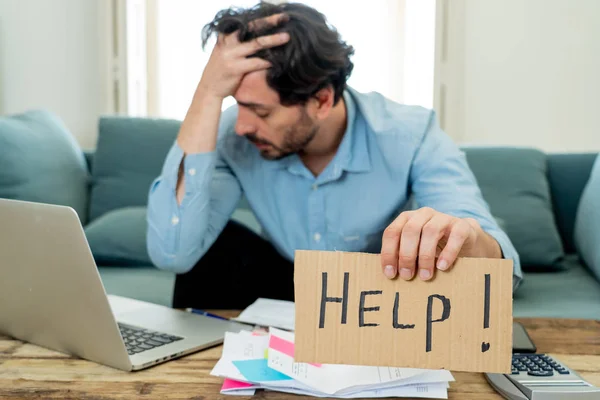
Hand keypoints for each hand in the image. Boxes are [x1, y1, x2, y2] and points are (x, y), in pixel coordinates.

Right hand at [198, 13, 289, 99]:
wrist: (209, 88)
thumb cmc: (221, 69)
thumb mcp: (224, 51)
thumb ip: (236, 42)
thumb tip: (258, 35)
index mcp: (225, 36)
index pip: (245, 23)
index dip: (261, 18)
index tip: (276, 15)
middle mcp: (227, 42)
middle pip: (251, 28)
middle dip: (269, 22)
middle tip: (283, 18)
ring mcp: (230, 55)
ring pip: (256, 44)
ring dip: (273, 40)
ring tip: (286, 37)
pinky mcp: (235, 68)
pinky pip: (256, 62)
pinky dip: (268, 61)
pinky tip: (278, 60)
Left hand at [380, 207, 501, 280]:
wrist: (465, 241)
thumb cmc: (433, 249)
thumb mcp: (415, 251)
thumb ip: (403, 257)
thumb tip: (391, 275)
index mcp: (407, 219)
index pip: (392, 232)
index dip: (389, 253)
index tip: (390, 273)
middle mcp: (423, 214)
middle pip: (410, 230)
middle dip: (406, 255)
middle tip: (407, 276)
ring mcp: (443, 218)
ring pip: (430, 231)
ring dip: (425, 256)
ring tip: (425, 276)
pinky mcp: (462, 225)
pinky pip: (455, 236)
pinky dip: (448, 252)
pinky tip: (442, 267)